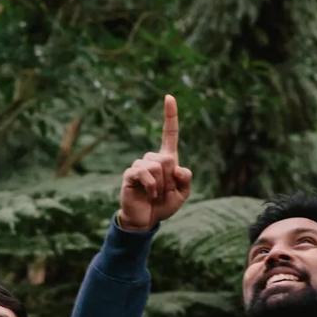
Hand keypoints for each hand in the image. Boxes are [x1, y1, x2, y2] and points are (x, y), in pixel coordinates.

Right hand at [118, 94, 192, 231]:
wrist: (147, 220)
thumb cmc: (163, 205)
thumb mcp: (183, 193)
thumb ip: (186, 179)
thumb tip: (177, 167)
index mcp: (167, 159)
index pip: (169, 134)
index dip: (170, 116)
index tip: (169, 97)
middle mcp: (152, 158)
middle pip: (168, 159)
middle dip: (171, 180)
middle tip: (164, 192)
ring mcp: (140, 165)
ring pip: (157, 166)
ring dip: (162, 185)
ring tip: (156, 195)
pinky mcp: (130, 174)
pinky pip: (145, 173)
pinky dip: (152, 187)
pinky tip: (149, 194)